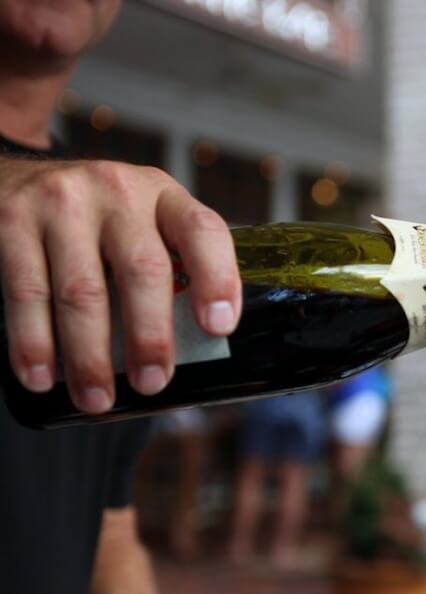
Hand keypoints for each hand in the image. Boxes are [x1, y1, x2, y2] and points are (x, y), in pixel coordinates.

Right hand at [0, 158, 240, 412]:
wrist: (16, 176)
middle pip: (143, 270)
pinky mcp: (12, 220)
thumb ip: (171, 268)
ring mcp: (63, 203)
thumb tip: (198, 350)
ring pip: (82, 291)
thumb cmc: (98, 220)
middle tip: (152, 383)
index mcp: (164, 197)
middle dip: (149, 336)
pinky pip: (25, 292)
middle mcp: (118, 192)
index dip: (217, 278)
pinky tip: (41, 376)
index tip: (219, 327)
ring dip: (89, 355)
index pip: (203, 231)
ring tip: (97, 399)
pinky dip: (33, 342)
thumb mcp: (144, 224)